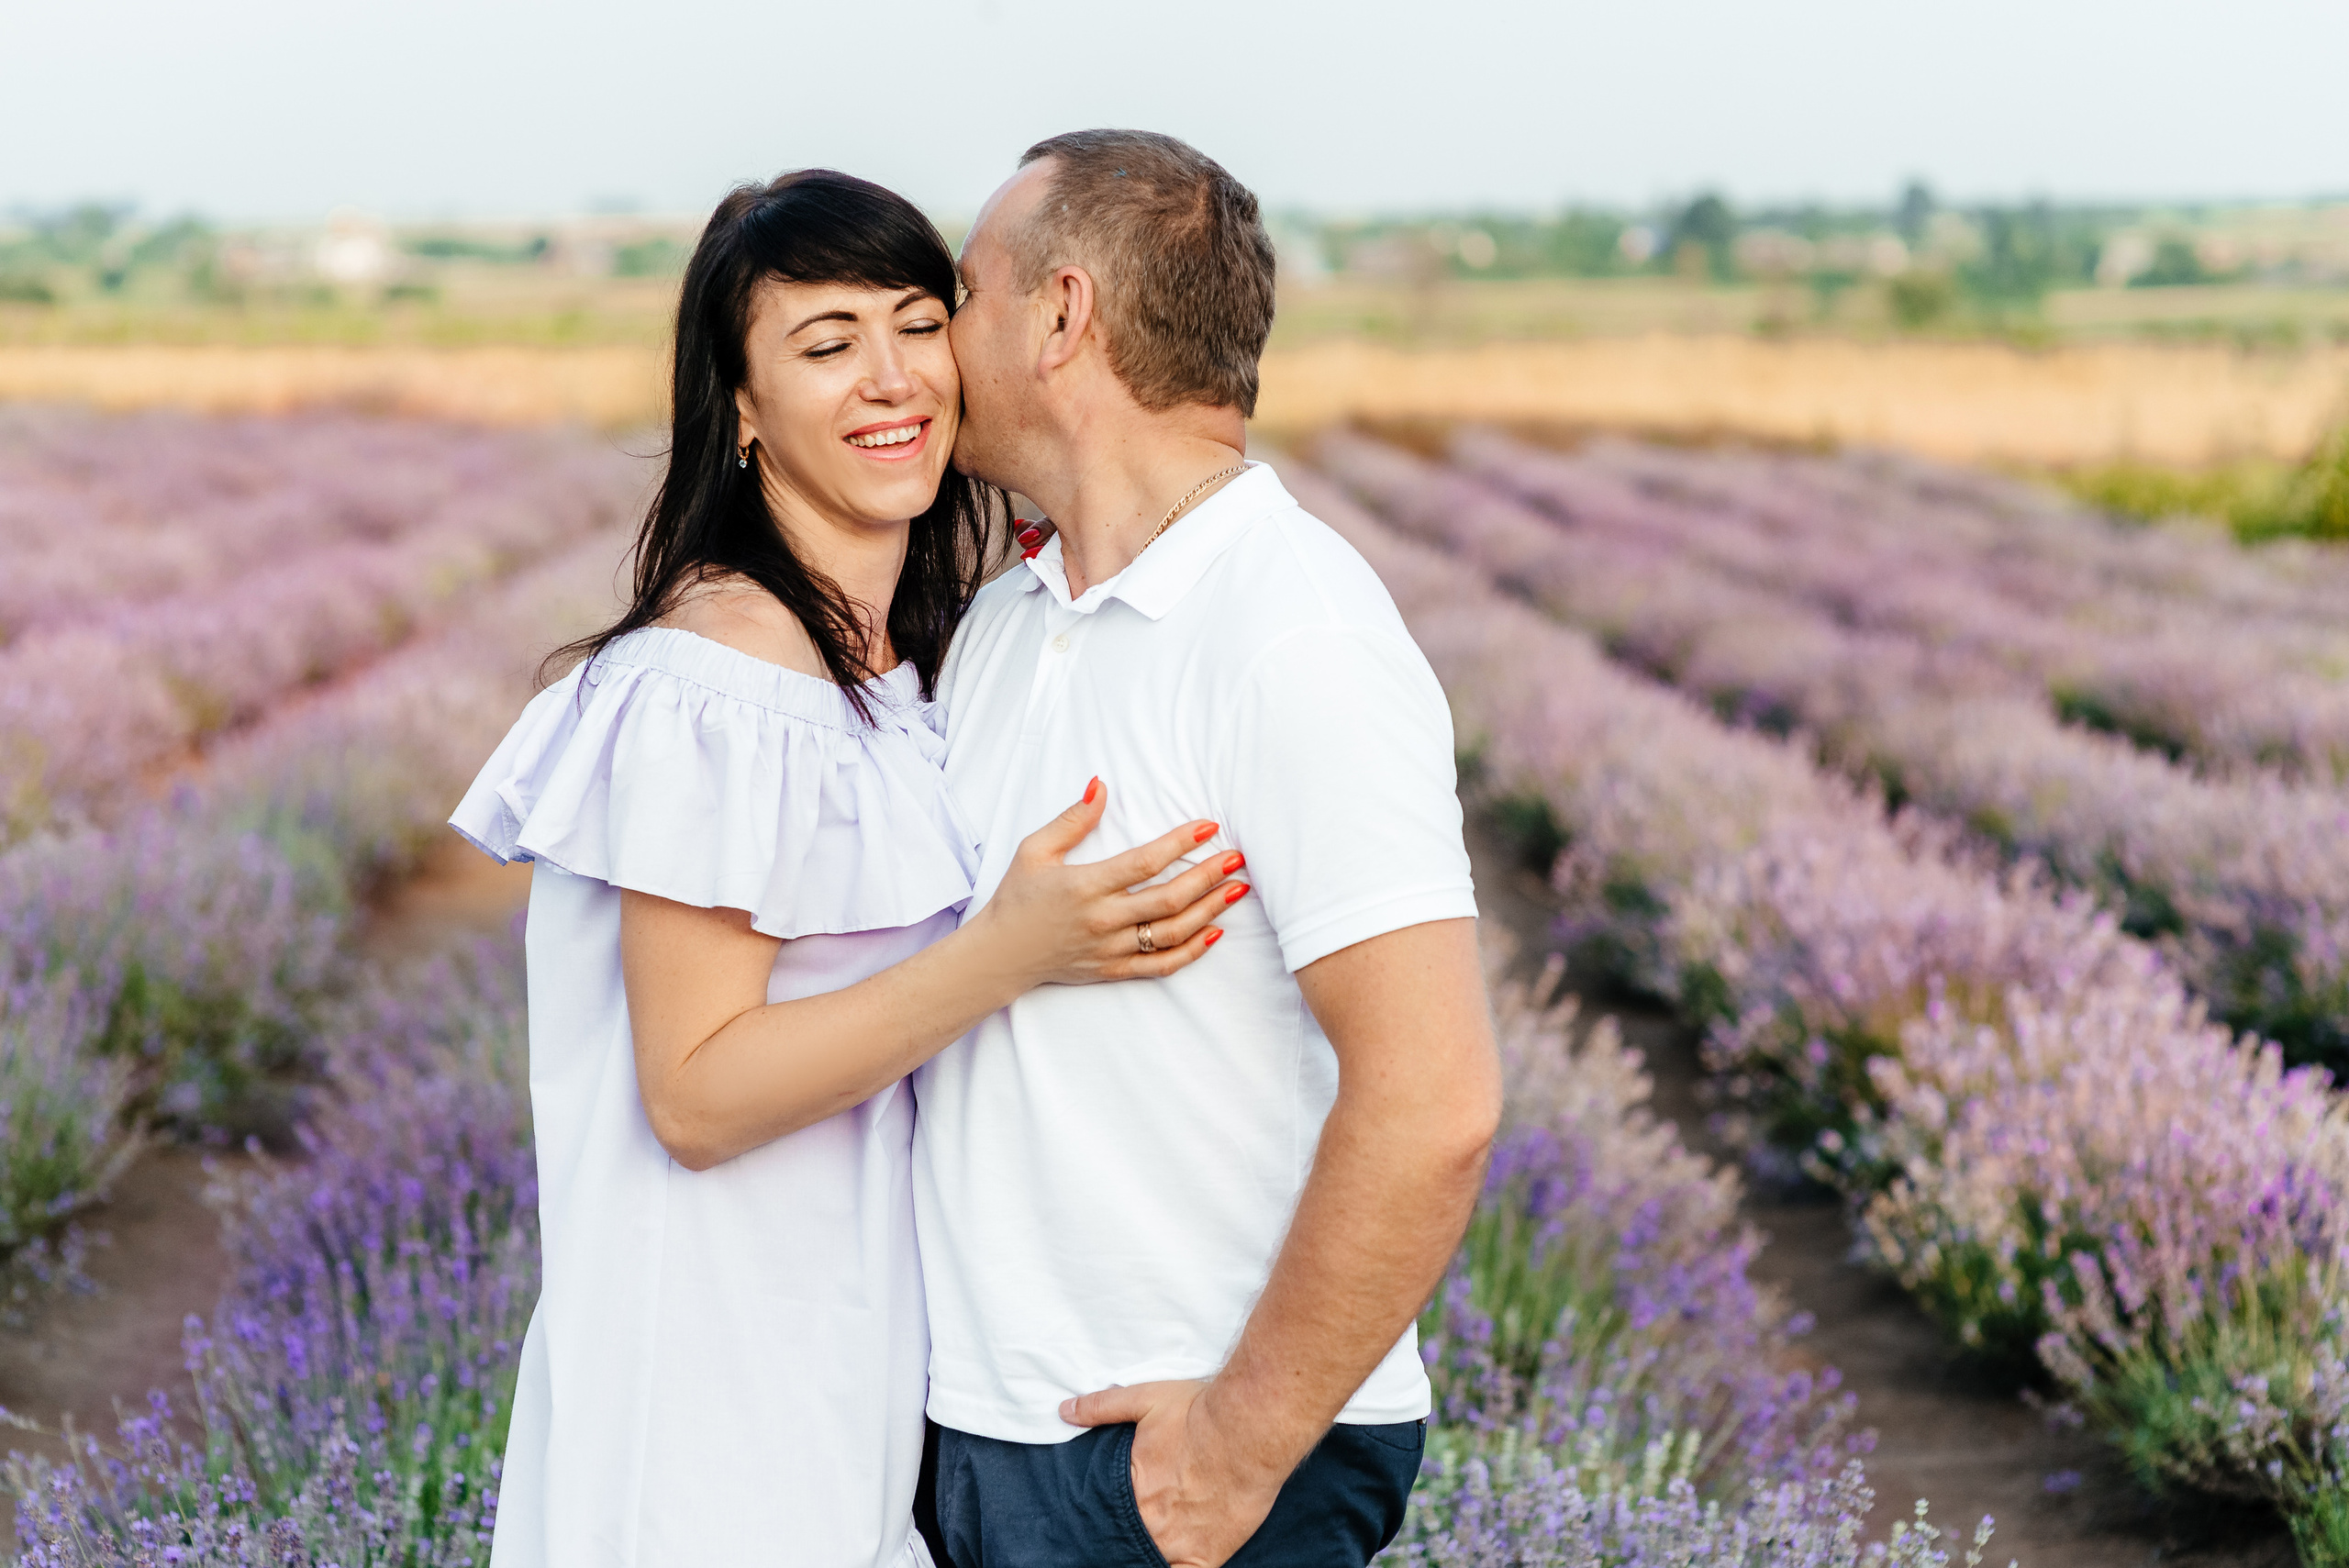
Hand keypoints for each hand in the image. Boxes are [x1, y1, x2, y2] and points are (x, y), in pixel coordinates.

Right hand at [969, 779, 1247, 989]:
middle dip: (1208, 877)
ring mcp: (1110, 949)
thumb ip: (1071, 820)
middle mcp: (1102, 920)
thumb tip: (1101, 786)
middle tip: (1236, 858)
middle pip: (1168, 899)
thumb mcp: (1034, 850)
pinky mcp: (1113, 971)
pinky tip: (1215, 933)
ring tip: (1236, 890)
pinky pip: (1161, 966)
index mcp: (1084, 886)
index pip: (1144, 862)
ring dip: (1209, 911)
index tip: (1208, 827)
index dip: (1180, 844)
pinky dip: (1192, 952)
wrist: (999, 955)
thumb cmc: (1018, 898)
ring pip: (1171, 933)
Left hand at [1059, 1380, 1283, 1567]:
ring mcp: (1177, 1543)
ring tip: (1158, 1536)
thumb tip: (1065, 1411)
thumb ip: (1102, 1407)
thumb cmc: (1199, 1414)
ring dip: (1150, 1551)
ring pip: (1151, 1559)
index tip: (1112, 1513)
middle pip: (1126, 1540)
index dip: (1106, 1516)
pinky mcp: (1206, 1556)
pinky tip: (1173, 1562)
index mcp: (1129, 1489)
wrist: (1248, 1429)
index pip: (1104, 1516)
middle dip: (1129, 1533)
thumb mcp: (1144, 1399)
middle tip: (1144, 1519)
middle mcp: (1148, 1522)